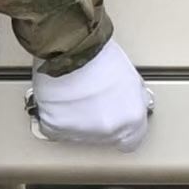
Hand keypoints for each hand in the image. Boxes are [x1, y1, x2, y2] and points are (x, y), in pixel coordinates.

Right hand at [30, 39, 152, 149]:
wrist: (72, 46)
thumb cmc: (99, 55)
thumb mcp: (131, 78)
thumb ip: (133, 100)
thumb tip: (132, 106)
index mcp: (131, 118)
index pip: (131, 141)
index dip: (124, 130)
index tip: (116, 121)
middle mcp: (108, 130)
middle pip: (106, 137)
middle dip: (100, 121)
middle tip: (94, 100)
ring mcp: (81, 131)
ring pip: (80, 134)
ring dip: (79, 121)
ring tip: (77, 96)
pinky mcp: (55, 127)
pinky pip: (56, 129)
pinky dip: (57, 118)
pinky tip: (61, 101)